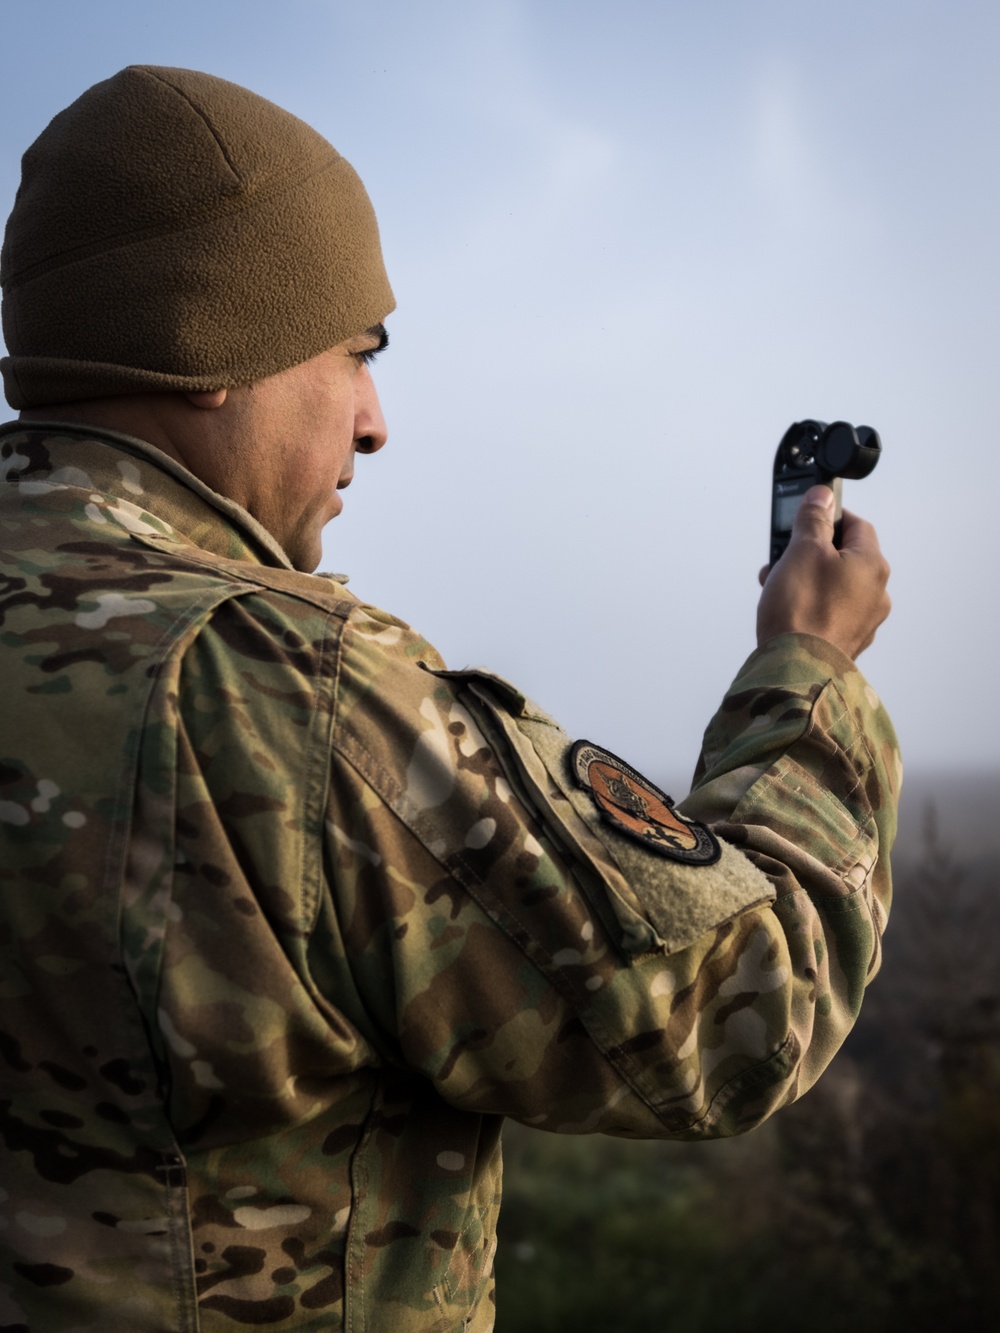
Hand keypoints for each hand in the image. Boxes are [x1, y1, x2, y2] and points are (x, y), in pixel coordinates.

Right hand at [756, 486, 890, 658]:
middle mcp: (875, 593)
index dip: (829, 516)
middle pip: (843, 556)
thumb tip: (822, 496)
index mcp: (872, 565)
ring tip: (777, 584)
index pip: (857, 524)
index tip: (806, 516)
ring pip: (833, 585)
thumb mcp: (802, 550)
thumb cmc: (802, 611)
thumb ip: (814, 519)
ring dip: (805, 578)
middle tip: (784, 554)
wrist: (795, 669)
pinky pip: (827, 611)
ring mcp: (863, 621)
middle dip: (809, 551)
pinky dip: (808, 604)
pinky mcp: (845, 641)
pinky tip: (785, 609)